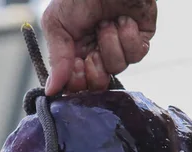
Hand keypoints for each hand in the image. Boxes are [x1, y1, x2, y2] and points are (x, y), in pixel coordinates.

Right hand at [40, 0, 156, 95]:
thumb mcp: (57, 23)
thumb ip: (57, 59)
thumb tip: (51, 90)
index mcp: (74, 52)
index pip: (76, 84)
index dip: (77, 81)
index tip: (76, 65)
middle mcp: (97, 53)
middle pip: (98, 83)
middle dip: (95, 69)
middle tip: (92, 52)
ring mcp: (119, 48)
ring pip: (118, 68)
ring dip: (110, 43)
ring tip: (106, 23)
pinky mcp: (140, 40)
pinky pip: (136, 55)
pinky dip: (128, 37)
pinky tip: (124, 21)